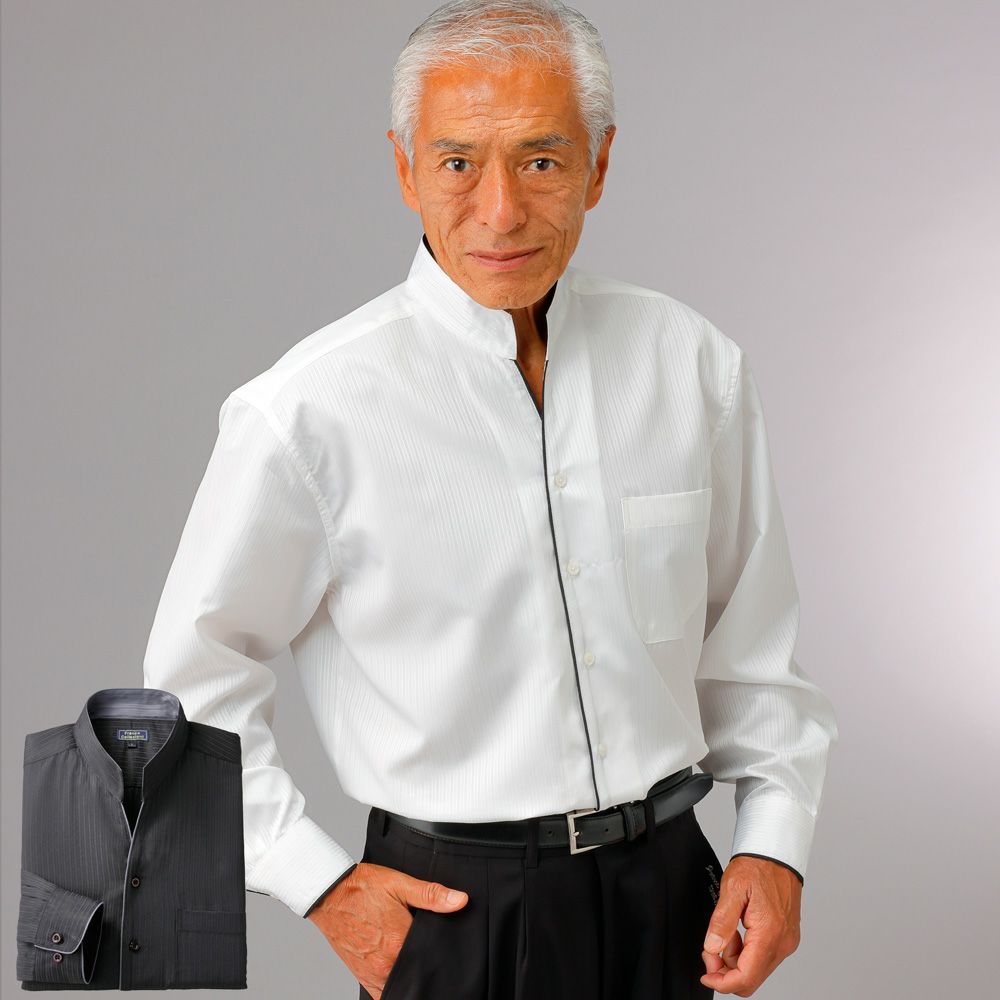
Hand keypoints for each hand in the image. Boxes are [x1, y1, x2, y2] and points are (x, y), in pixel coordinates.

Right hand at [306, 861, 467, 998]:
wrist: (328, 895)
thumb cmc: (362, 888)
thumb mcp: (400, 883)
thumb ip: (432, 895)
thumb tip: (460, 900)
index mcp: (399, 942)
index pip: (432, 956)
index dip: (442, 950)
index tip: (444, 944)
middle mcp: (386, 964)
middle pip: (418, 972)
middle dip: (427, 963)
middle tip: (428, 949)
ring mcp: (374, 974)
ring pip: (402, 985)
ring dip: (411, 975)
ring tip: (414, 957)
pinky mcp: (363, 977)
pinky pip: (383, 993)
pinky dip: (394, 985)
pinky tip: (400, 972)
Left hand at [700, 856, 801, 995]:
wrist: (775, 853)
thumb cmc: (756, 867)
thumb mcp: (732, 889)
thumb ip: (721, 922)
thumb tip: (712, 948)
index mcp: (769, 933)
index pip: (746, 977)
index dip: (723, 983)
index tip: (707, 975)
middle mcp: (782, 943)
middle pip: (752, 978)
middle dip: (726, 971)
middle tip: (710, 949)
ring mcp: (786, 941)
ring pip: (757, 969)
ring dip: (735, 960)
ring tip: (725, 933)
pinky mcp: (786, 937)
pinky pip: (764, 957)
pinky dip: (746, 952)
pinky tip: (738, 932)